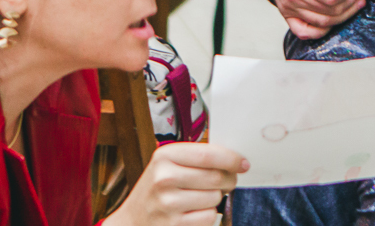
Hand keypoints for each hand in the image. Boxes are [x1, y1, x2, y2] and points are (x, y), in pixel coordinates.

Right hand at [110, 142, 246, 225]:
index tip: (243, 163)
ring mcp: (168, 203)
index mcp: (165, 156)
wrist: (132, 221)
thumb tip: (236, 161)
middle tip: (226, 182)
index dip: (232, 159)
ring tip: (200, 198)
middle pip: (217, 177)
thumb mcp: (169, 164)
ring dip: (215, 199)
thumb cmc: (157, 189)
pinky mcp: (174, 225)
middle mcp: (164, 178)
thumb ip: (198, 158)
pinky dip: (207, 216)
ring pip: (215, 198)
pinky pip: (208, 217)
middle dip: (228, 180)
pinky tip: (193, 213)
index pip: (209, 155)